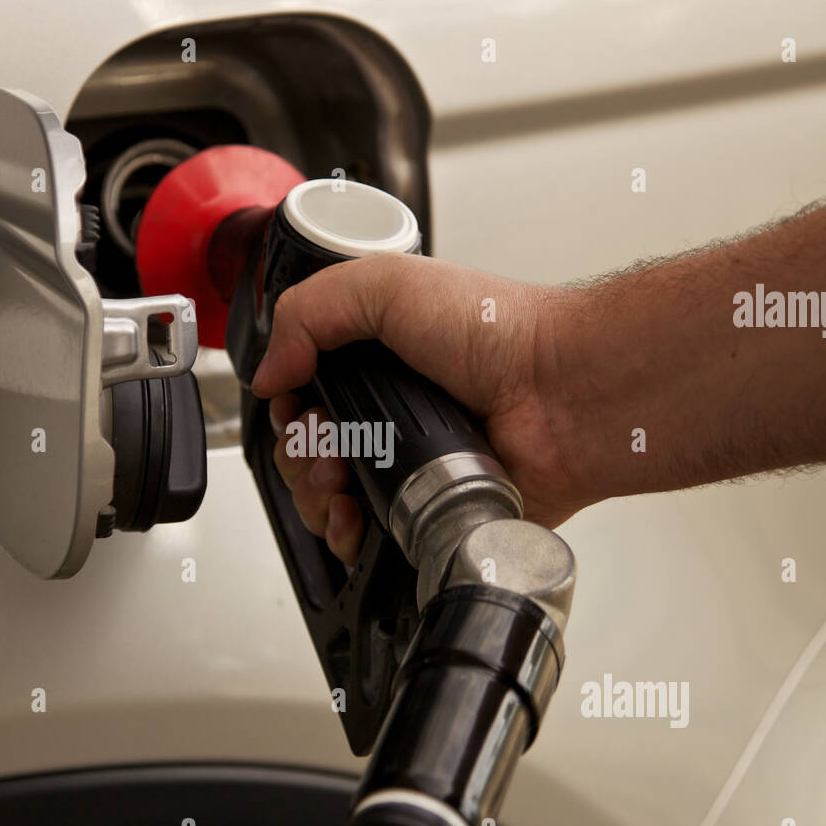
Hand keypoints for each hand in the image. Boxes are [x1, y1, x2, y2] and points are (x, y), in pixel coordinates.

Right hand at [250, 253, 582, 565]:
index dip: (288, 408)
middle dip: (298, 455)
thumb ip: (308, 312)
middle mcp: (388, 417)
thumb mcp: (386, 284)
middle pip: (304, 453)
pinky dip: (345, 535)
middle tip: (326, 445)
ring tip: (340, 481)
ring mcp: (405, 468)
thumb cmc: (495, 329)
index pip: (301, 398)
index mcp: (375, 363)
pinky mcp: (424, 513)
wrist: (559, 391)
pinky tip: (353, 517)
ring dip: (313, 495)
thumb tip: (267, 371)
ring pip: (323, 501)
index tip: (297, 406)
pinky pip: (365, 540)